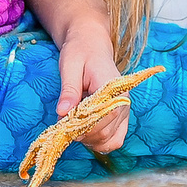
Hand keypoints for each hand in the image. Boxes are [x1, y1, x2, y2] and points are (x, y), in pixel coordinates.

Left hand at [56, 27, 130, 153]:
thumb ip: (69, 90)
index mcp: (113, 87)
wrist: (91, 45)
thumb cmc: (79, 52)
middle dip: (82, 134)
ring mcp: (124, 111)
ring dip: (89, 140)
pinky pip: (115, 139)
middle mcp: (123, 101)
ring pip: (110, 140)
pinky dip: (100, 142)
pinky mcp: (121, 117)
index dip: (83, 126)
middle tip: (63, 125)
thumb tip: (62, 113)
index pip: (104, 117)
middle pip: (105, 132)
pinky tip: (85, 133)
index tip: (64, 124)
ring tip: (73, 126)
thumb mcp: (70, 66)